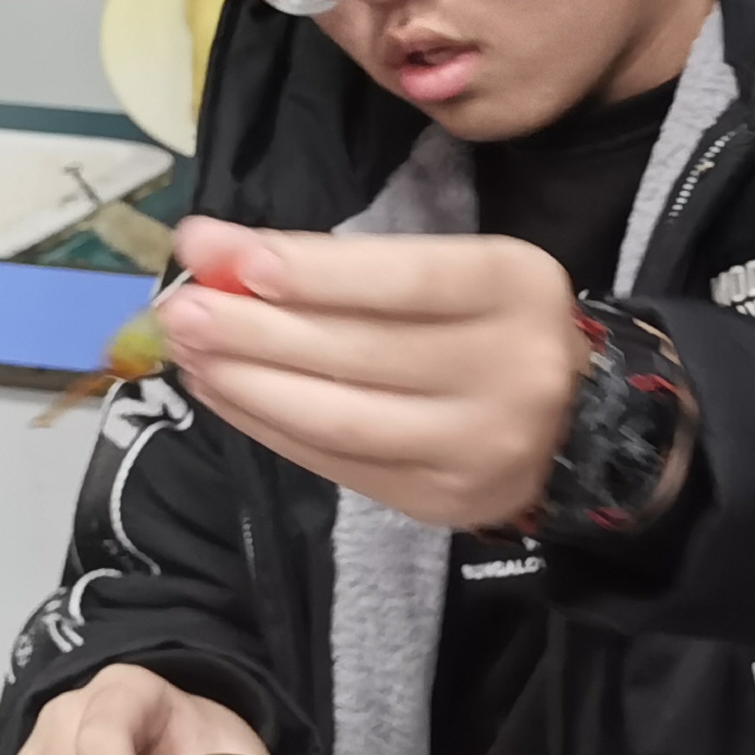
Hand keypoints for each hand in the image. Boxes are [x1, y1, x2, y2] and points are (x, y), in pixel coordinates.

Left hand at [155, 217, 587, 533]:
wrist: (577, 420)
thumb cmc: (490, 323)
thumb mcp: (453, 270)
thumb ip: (350, 265)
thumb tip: (222, 253)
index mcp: (517, 287)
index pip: (405, 278)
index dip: (313, 272)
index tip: (227, 255)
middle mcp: (511, 370)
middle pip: (362, 351)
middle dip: (254, 328)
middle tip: (178, 308)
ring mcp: (478, 446)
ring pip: (341, 417)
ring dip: (247, 383)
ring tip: (187, 352)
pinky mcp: (441, 500)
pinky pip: (336, 462)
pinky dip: (267, 426)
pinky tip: (223, 392)